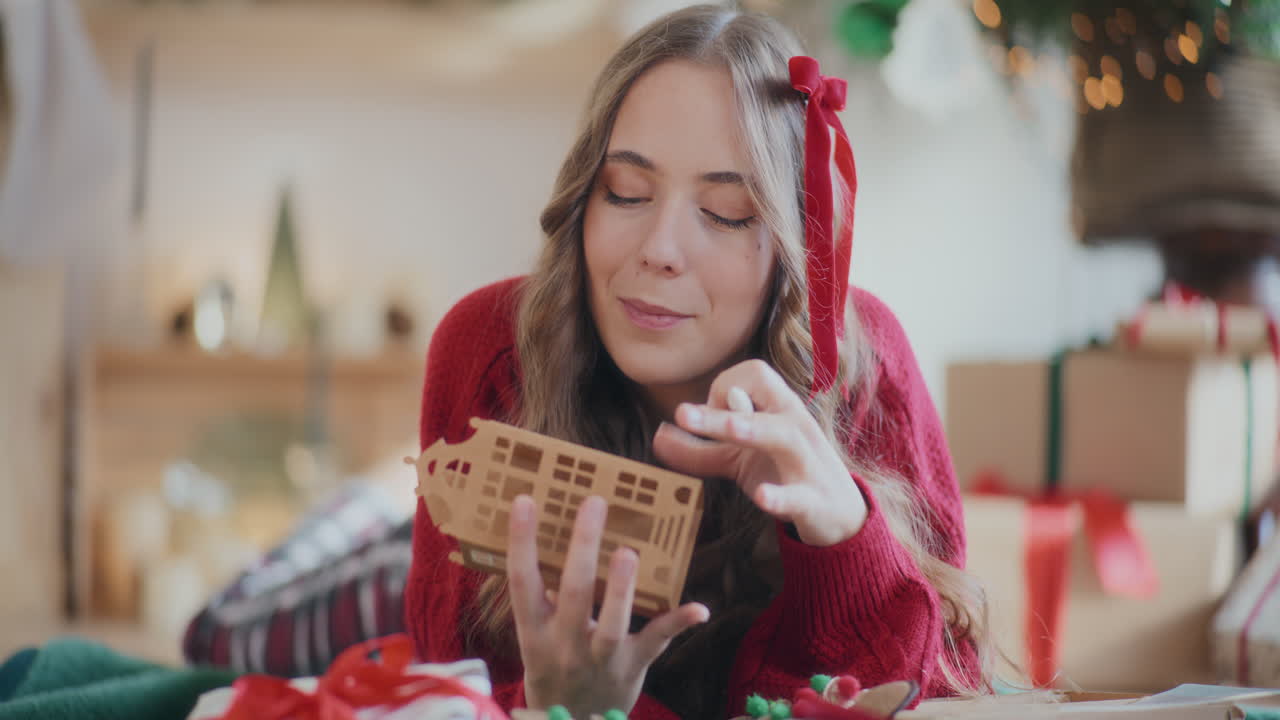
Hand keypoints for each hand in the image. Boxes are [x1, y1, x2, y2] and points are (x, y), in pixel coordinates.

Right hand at [506, 495, 708, 716]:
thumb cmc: (554, 664)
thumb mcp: (536, 635)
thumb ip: (544, 595)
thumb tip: (555, 534)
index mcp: (534, 631)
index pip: (522, 581)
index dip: (521, 542)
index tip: (526, 500)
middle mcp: (564, 645)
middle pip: (572, 594)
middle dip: (583, 548)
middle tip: (594, 503)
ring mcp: (600, 657)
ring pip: (611, 623)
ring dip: (621, 588)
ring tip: (628, 552)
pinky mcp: (633, 665)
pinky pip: (656, 641)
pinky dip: (678, 623)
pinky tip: (700, 608)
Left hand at [652, 359, 867, 546]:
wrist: (840, 516)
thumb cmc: (783, 473)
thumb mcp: (737, 460)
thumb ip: (698, 450)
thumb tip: (657, 435)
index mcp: (779, 409)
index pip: (754, 373)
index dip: (723, 389)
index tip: (710, 418)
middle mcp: (796, 426)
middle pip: (762, 399)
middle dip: (721, 408)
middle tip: (683, 413)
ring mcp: (808, 462)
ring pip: (783, 435)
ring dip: (752, 429)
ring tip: (730, 429)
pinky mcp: (814, 500)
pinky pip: (799, 495)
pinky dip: (780, 496)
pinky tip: (762, 496)